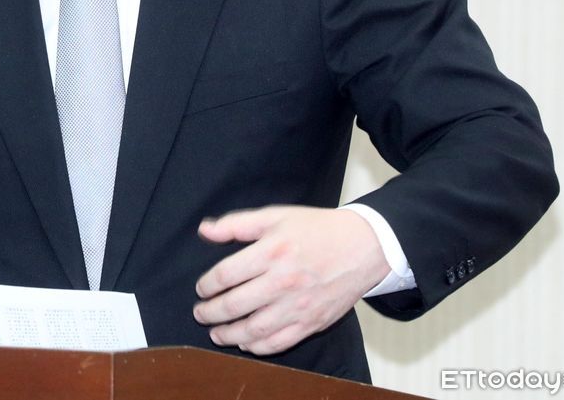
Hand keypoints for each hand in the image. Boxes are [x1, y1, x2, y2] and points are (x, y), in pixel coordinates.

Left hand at [192, 205, 388, 355]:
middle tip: (200, 313)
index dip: (207, 284)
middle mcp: (283, 282)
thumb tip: (205, 230)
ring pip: (254, 330)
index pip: (226, 275)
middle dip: (210, 313)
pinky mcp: (312, 323)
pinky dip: (258, 347)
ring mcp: (298, 306)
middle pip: (234, 305)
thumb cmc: (317, 229)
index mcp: (271, 252)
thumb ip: (236, 224)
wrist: (363, 247)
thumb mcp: (275, 216)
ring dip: (228, 335)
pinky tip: (246, 343)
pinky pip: (280, 343)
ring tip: (216, 333)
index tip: (201, 288)